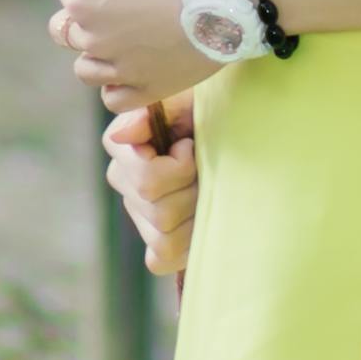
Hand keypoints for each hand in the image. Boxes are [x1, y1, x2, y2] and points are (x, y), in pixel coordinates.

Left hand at [51, 0, 214, 97]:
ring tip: (121, 43)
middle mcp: (94, 37)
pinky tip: (131, 72)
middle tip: (117, 5)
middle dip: (86, 15)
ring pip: (85, 69)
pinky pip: (113, 98)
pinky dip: (116, 86)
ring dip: (97, 55)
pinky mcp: (145, 91)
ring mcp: (118, 69)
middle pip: (68, 29)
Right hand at [104, 96, 198, 278]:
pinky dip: (186, 245)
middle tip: (206, 171)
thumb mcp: (185, 101)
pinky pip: (161, 258)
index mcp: (123, 147)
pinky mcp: (156, 244)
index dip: (179, 168)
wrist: (238, 131)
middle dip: (193, 190)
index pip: (147, 181)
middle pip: (159, 211)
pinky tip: (200, 219)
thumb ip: (151, 113)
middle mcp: (124, 182)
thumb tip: (123, 136)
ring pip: (163, 236)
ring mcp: (138, 215)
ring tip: (207, 190)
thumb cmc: (210, 113)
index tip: (191, 146)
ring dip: (195, 214)